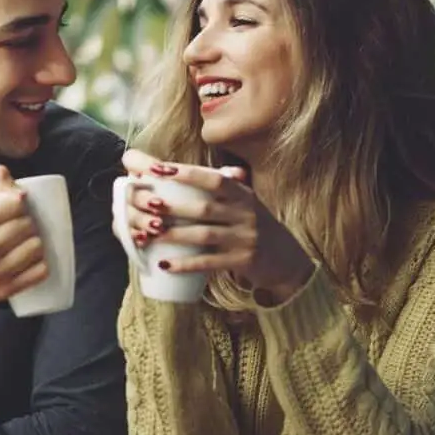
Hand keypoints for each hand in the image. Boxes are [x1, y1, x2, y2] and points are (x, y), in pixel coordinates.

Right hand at [0, 165, 47, 306]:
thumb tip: (23, 192)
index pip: (16, 203)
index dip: (17, 201)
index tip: (10, 206)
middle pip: (28, 225)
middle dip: (25, 220)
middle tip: (13, 224)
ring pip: (37, 247)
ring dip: (33, 240)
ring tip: (19, 240)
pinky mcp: (4, 290)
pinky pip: (41, 271)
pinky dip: (38, 262)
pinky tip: (26, 257)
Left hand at [117, 150, 313, 298]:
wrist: (288, 261)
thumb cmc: (258, 228)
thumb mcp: (248, 203)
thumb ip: (227, 187)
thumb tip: (194, 170)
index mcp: (244, 195)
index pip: (214, 179)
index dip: (187, 173)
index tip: (159, 169)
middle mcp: (247, 214)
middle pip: (204, 207)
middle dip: (173, 206)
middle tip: (146, 204)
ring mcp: (246, 238)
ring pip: (204, 235)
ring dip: (174, 235)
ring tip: (148, 234)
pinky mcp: (244, 261)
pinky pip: (209, 262)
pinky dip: (186, 264)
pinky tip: (165, 264)